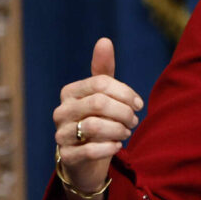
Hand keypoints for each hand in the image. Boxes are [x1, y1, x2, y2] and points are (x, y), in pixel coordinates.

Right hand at [53, 38, 142, 197]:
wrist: (85, 159)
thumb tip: (104, 40)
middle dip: (124, 112)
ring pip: (95, 126)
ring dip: (119, 130)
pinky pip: (90, 150)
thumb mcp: (101, 94)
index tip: (139, 104)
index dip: (125, 92)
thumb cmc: (97, 120)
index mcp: (70, 92)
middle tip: (134, 120)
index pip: (101, 83)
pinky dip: (110, 147)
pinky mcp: (67, 157)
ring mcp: (61, 134)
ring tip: (127, 132)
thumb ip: (103, 70)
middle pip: (99, 103)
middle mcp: (61, 111)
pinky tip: (118, 146)